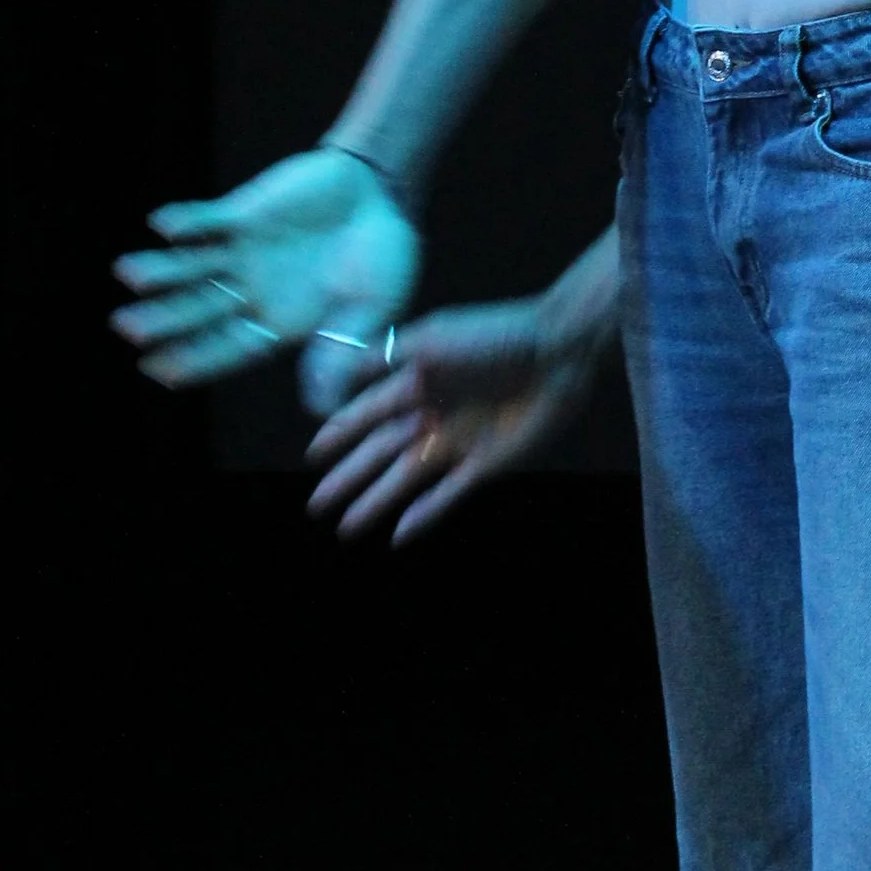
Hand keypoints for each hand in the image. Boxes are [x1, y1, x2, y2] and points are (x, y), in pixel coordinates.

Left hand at [112, 147, 420, 403]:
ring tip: (128, 273)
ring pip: (192, 267)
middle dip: (163, 319)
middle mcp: (252, 292)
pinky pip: (208, 219)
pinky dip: (186, 222)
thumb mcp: (373, 307)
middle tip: (125, 327)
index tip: (158, 370)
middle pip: (199, 311)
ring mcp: (244, 252)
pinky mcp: (245, 213)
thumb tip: (322, 409)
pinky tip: (161, 225)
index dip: (194, 359)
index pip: (227, 348)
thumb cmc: (384, 257)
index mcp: (280, 324)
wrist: (382, 193)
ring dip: (161, 270)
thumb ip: (344, 349)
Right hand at [303, 296, 609, 542]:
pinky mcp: (485, 465)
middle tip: (316, 505)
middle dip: (347, 478)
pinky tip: (398, 534)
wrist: (557, 353)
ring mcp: (458, 441)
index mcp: (418, 381)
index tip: (313, 455)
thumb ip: (384, 356)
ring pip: (405, 479)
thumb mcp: (432, 337)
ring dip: (375, 502)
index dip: (339, 433)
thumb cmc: (495, 336)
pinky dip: (422, 515)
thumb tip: (339, 372)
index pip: (368, 412)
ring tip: (345, 527)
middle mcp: (433, 413)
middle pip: (380, 452)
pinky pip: (447, 495)